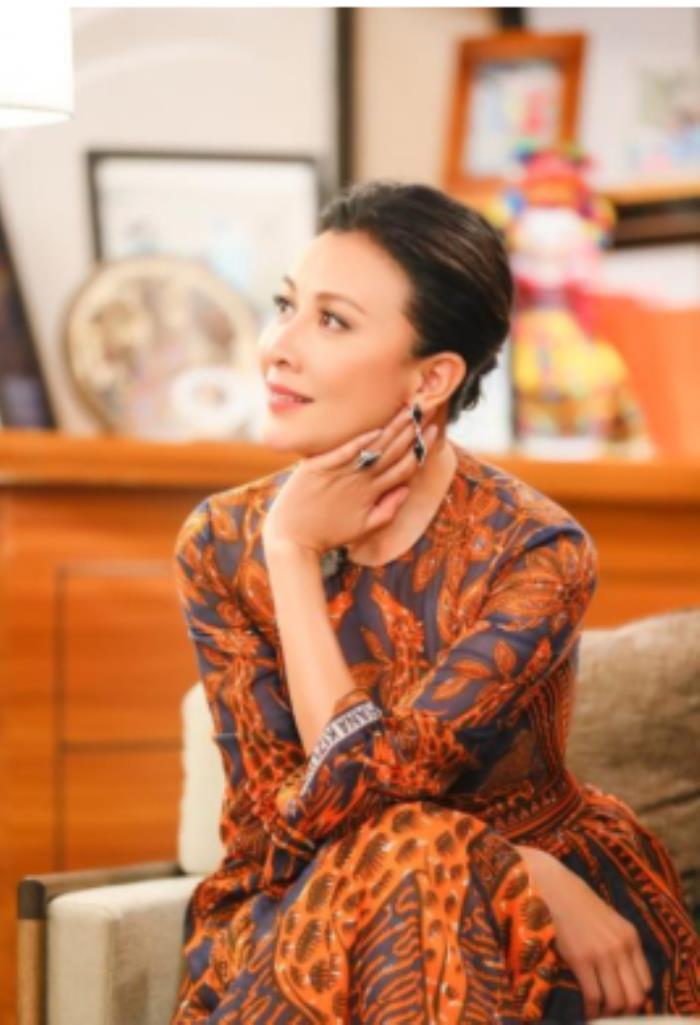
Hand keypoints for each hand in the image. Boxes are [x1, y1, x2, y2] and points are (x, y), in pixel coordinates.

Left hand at [262, 403, 439, 555]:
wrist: (291, 539)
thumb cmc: (327, 533)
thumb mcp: (362, 529)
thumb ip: (387, 509)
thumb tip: (406, 490)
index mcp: (373, 494)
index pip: (405, 467)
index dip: (421, 447)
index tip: (435, 428)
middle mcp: (361, 481)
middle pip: (394, 452)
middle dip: (413, 429)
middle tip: (428, 407)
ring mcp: (340, 473)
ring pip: (374, 448)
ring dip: (393, 429)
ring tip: (409, 411)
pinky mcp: (319, 468)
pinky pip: (344, 451)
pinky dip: (361, 441)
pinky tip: (376, 428)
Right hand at [522, 848, 652, 1018]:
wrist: (555, 888)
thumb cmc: (579, 904)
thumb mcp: (610, 923)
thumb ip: (620, 947)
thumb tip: (623, 981)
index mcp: (631, 937)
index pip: (646, 983)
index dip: (637, 999)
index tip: (624, 1004)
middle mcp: (621, 947)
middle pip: (635, 996)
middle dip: (625, 1012)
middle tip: (612, 1015)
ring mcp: (602, 954)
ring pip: (616, 1001)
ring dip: (608, 1014)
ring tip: (599, 1014)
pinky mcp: (581, 959)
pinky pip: (594, 996)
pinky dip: (592, 1009)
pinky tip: (587, 1010)